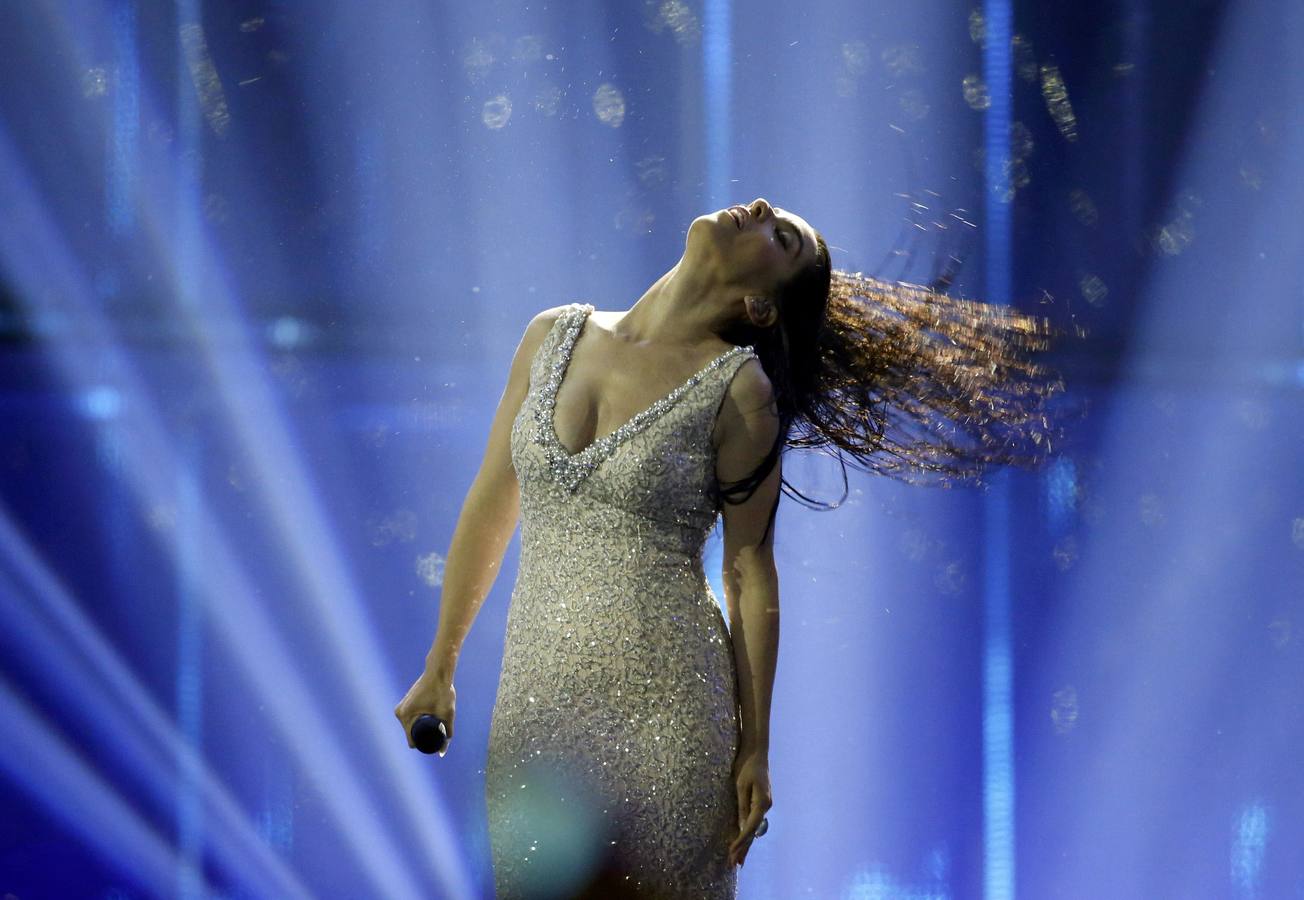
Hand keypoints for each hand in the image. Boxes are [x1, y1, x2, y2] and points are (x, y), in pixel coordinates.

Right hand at [394, 669, 455, 754]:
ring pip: (410, 726)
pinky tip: (427, 722)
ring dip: (420, 729)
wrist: (438, 672)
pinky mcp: (405, 703)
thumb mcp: (447, 713)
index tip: (434, 744)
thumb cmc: (443, 691)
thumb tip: (442, 751)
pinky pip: (410, 719)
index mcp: (405, 715)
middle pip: (411, 733)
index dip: (423, 745)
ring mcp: (401, 707)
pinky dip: (418, 722)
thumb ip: (447, 732)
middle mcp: (400, 712)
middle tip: (438, 733)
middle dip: (423, 737)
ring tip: (435, 726)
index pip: (411, 740)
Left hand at [727, 749, 771, 866]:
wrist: (756, 752)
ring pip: (753, 829)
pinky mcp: (760, 802)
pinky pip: (753, 822)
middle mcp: (766, 807)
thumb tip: (741, 826)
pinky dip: (747, 833)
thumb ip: (742, 806)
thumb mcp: (741, 785)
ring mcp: (764, 805)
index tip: (731, 853)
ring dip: (745, 844)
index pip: (749, 828)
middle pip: (753, 832)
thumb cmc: (746, 766)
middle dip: (743, 848)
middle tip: (734, 865)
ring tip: (738, 860)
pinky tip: (743, 842)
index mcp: (762, 803)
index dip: (740, 842)